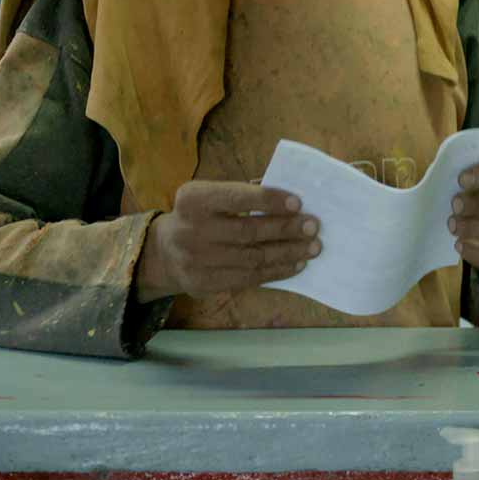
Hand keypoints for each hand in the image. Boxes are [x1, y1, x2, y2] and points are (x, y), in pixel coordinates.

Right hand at [136, 181, 321, 302]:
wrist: (165, 253)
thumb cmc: (201, 217)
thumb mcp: (210, 197)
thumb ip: (243, 195)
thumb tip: (289, 201)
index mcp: (193, 199)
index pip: (237, 198)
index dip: (269, 201)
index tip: (298, 203)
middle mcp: (191, 230)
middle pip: (248, 232)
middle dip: (285, 229)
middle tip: (313, 226)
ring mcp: (196, 260)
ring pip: (252, 258)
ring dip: (288, 253)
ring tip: (312, 248)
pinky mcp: (204, 284)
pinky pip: (249, 278)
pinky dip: (277, 271)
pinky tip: (296, 264)